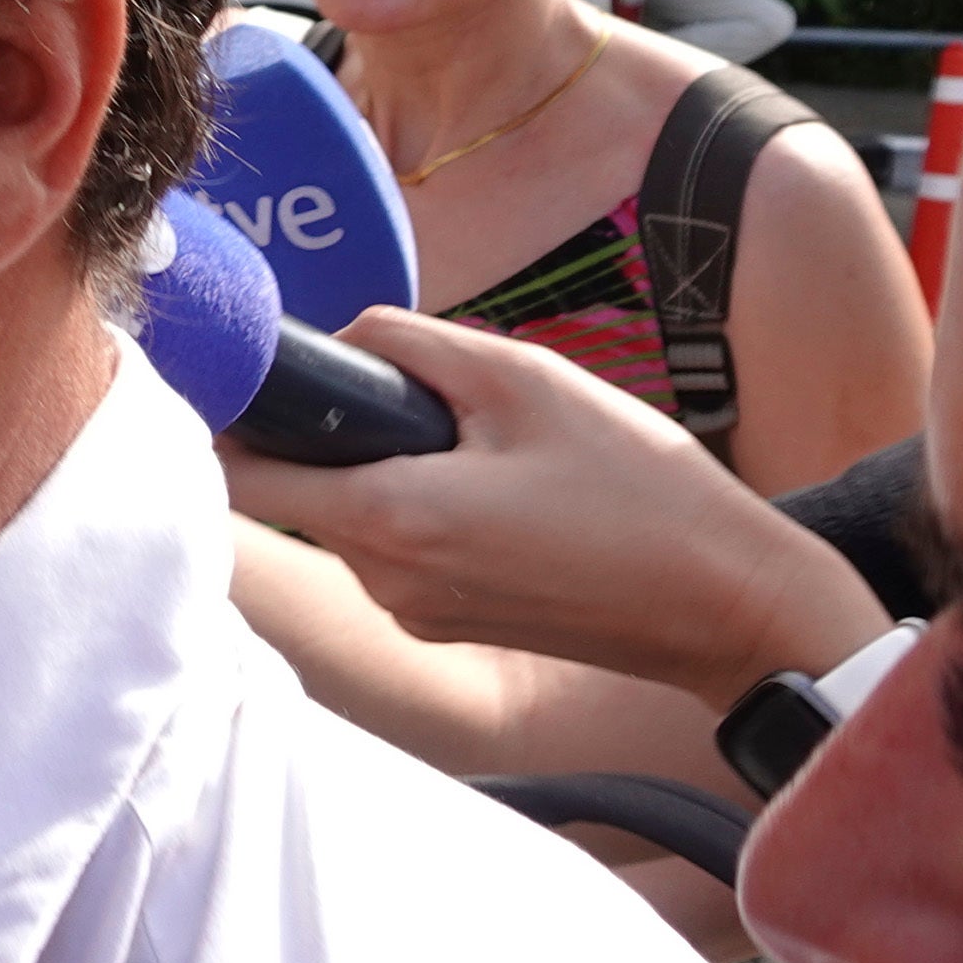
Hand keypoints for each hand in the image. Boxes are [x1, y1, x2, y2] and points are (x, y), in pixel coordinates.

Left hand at [217, 305, 885, 703]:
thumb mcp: (524, 379)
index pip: (243, 474)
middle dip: (330, 435)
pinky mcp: (445, 624)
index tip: (255, 374)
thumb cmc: (639, 489)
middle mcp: (381, 578)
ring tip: (481, 446)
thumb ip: (408, 346)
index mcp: (388, 518)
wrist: (729, 603)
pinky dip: (418, 509)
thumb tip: (339, 338)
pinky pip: (396, 548)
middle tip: (412, 395)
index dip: (232, 418)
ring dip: (383, 470)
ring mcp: (411, 609)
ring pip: (350, 516)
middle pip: (298, 490)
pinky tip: (501, 491)